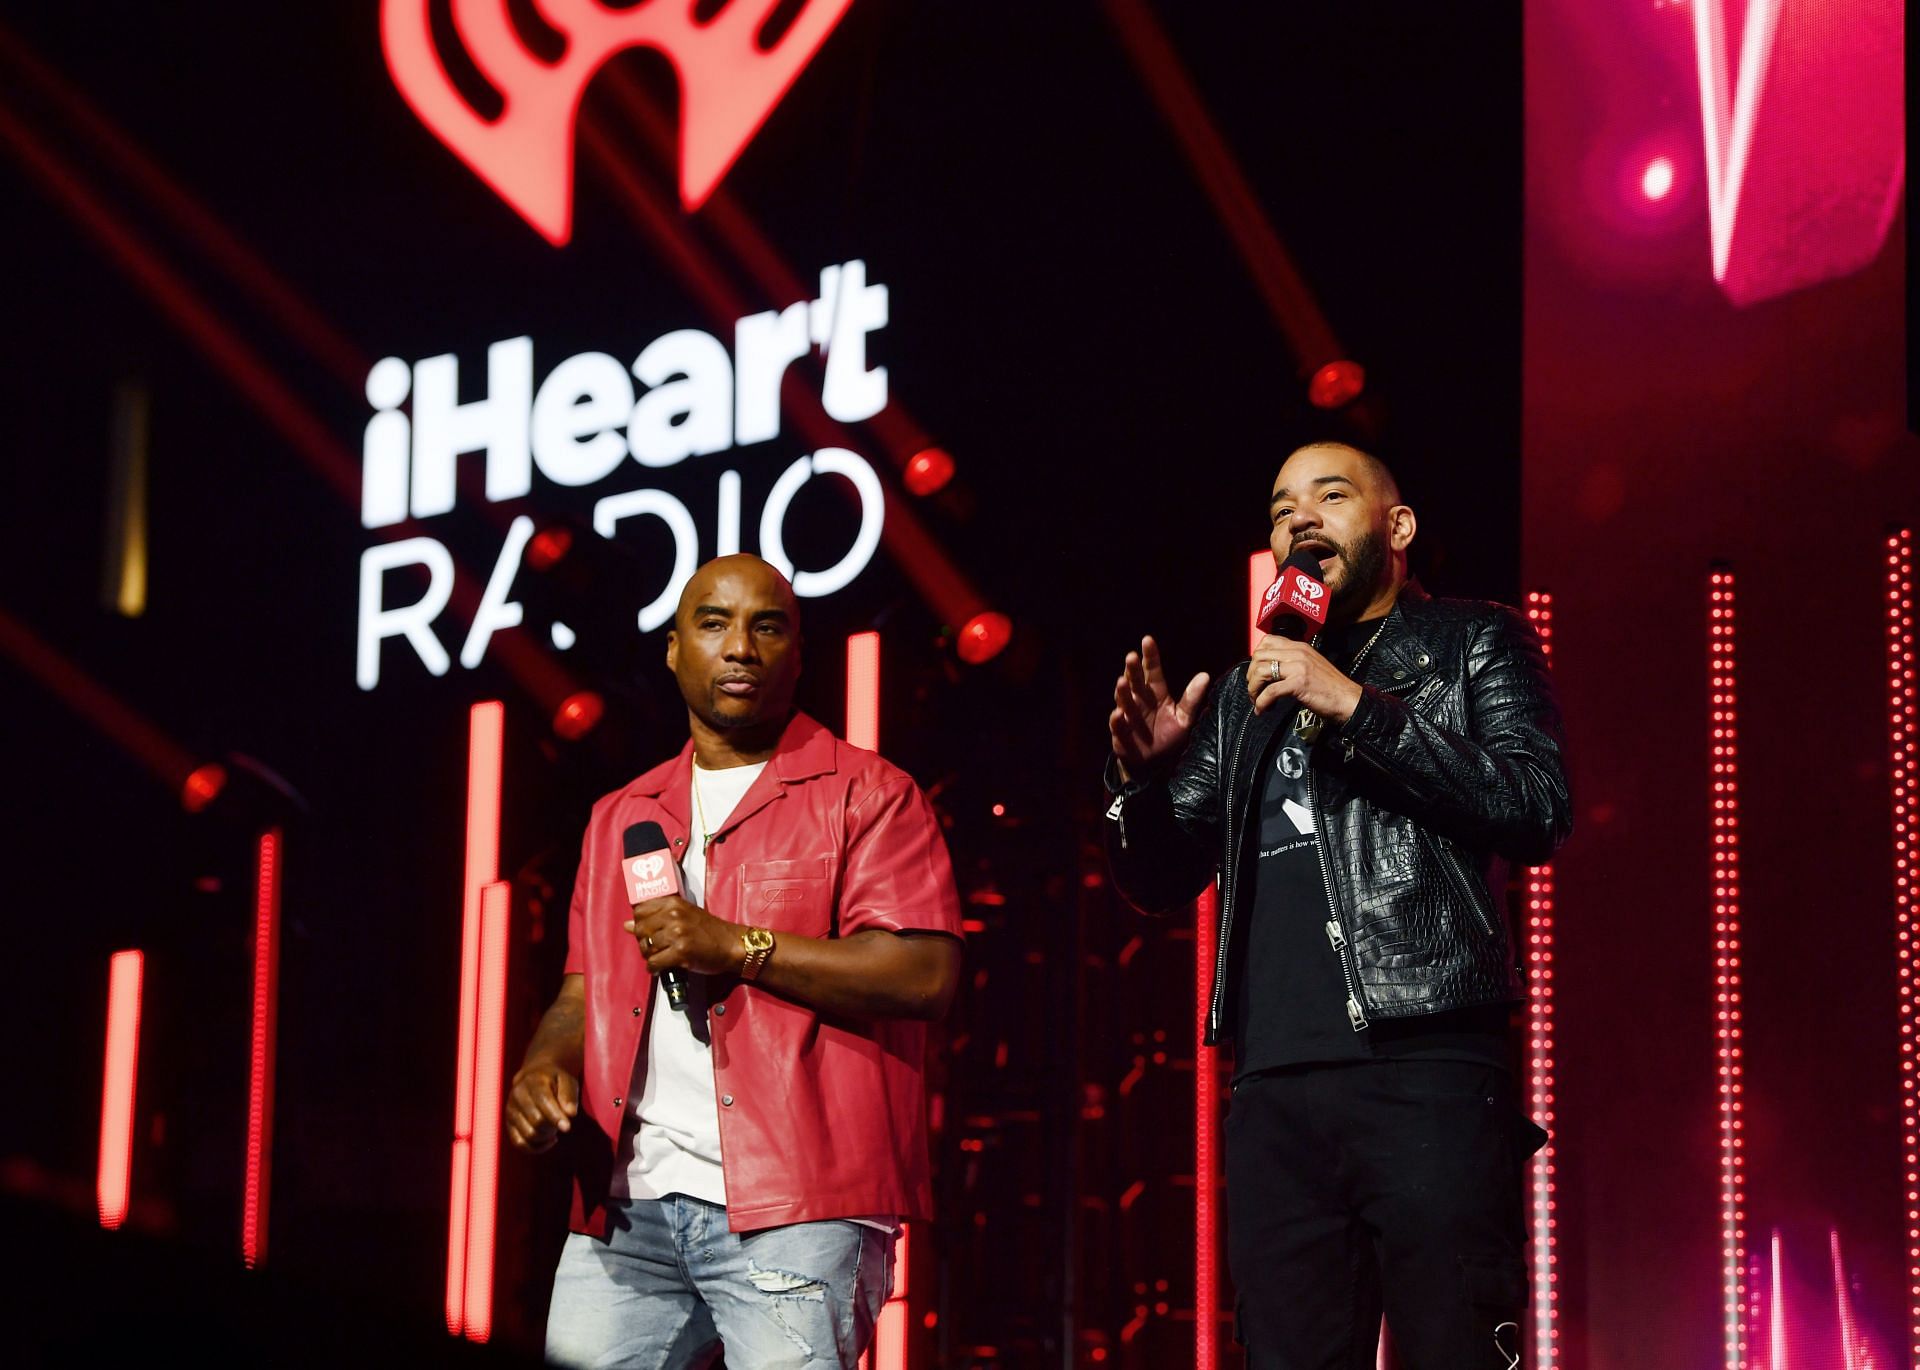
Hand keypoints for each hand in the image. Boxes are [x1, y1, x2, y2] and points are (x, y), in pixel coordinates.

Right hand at [506, 1059, 577, 1153]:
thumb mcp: (567, 1081)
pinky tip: (549, 1140)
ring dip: (546, 1136)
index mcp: (533, 1082)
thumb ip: (569, 1096)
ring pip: (528, 1134)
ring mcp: (511, 1111)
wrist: (534, 1077)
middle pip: (536, 1121)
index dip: (555, 1117)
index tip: (567, 1127)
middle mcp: (518, 1096)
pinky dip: (536, 1147)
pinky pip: (519, 1143)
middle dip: (553, 1126)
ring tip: (554, 1128)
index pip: (543, 1102)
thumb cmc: (555, 1081)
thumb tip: (571, 1114)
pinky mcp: (509, 1124)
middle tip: (562, 1122)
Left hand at [625, 895, 745, 975]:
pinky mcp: (680, 952)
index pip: (639, 911)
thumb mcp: (684, 914)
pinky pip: (654, 962)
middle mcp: (673, 915)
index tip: (647, 932)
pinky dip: (654, 968)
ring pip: (645, 947)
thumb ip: (657, 917)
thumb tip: (627, 924)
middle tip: (653, 948)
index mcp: (673, 902)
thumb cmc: (709, 930)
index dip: (640, 924)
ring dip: (650, 956)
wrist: (731, 944)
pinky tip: (661, 968)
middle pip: (639, 930)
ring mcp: (677, 933)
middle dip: (643, 942)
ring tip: (660, 957)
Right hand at [1110, 636, 1210, 780]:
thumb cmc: (1168, 737)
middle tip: (1131, 656)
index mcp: (1155, 694)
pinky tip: (1118, 714)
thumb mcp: (1184, 718)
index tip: (1147, 640)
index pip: (1152, 671)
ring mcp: (1128, 716)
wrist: (1154, 765)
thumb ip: (1192, 698)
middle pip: (1135, 682)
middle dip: (1132, 669)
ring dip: (1122, 691)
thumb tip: (1205, 675)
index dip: (1150, 656)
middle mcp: (1139, 701)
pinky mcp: (1121, 734)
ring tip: (1122, 681)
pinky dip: (1117, 720)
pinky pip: (1118, 726)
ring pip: (1124, 701)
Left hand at [1247, 634, 1363, 720]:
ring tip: (1257, 700)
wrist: (1348, 699)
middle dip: (1250, 675)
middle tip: (1255, 689)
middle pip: (1258, 656)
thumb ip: (1292, 662)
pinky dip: (1261, 702)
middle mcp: (1297, 652)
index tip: (1257, 673)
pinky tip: (1263, 710)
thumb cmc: (1330, 687)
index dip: (1256, 657)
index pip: (1267, 641)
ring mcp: (1298, 667)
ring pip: (1260, 671)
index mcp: (1299, 646)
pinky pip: (1270, 691)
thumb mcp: (1310, 665)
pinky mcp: (1298, 683)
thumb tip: (1269, 670)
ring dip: (1253, 689)